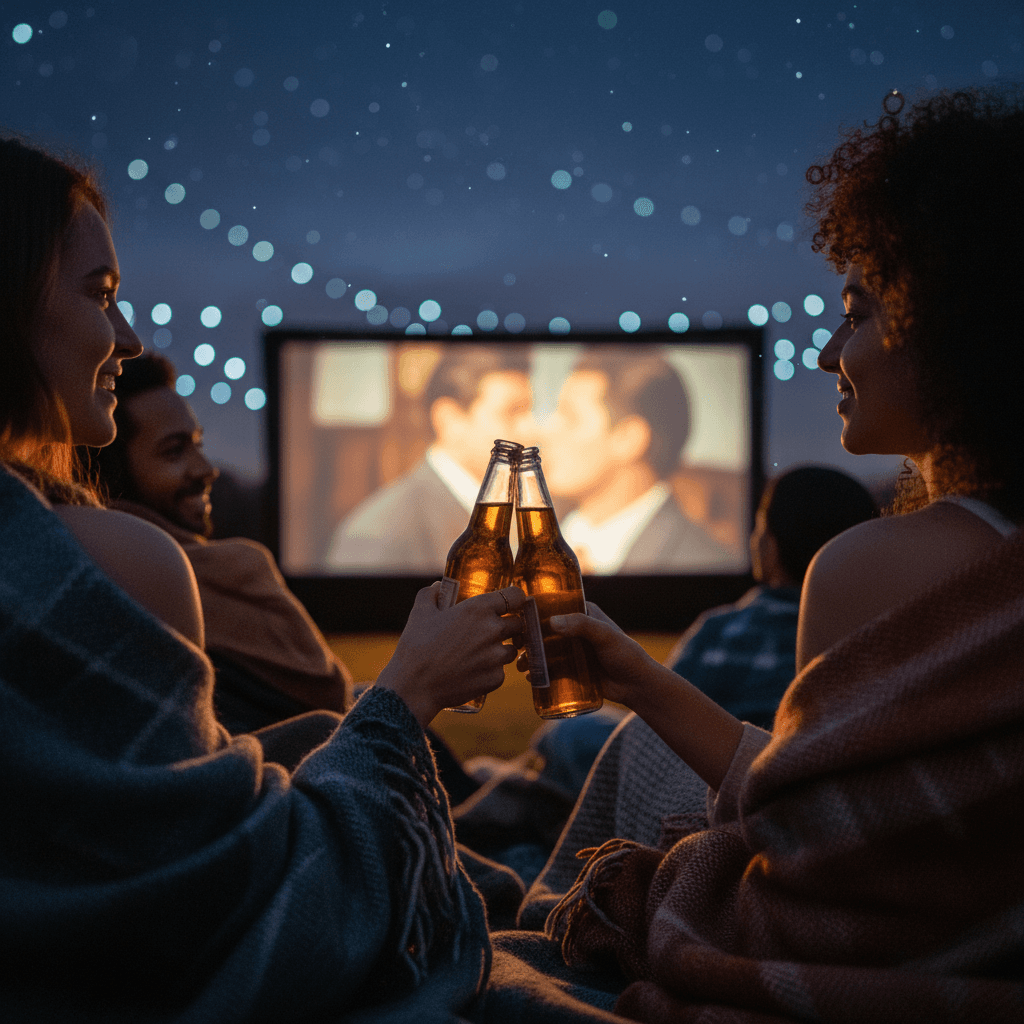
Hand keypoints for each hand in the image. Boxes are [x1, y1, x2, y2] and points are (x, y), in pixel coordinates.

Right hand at [376, 583, 525, 727]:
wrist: (413, 687)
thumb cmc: (416, 646)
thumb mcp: (420, 612)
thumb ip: (431, 593)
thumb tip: (437, 587)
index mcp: (479, 609)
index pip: (516, 595)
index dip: (515, 598)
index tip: (510, 603)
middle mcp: (493, 630)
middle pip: (518, 623)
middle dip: (508, 625)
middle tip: (489, 630)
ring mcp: (497, 656)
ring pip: (512, 648)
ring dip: (501, 648)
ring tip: (478, 653)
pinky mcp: (496, 678)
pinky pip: (501, 670)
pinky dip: (491, 670)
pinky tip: (472, 671)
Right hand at [520, 601, 744, 789]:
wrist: (637, 686)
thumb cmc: (626, 655)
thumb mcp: (604, 635)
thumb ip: (582, 625)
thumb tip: (552, 622)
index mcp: (582, 613)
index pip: (554, 606)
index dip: (535, 610)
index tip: (516, 616)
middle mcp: (574, 629)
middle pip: (544, 630)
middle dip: (528, 637)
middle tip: (515, 644)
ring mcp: (571, 650)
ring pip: (544, 650)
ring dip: (530, 656)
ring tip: (521, 664)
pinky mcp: (571, 669)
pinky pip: (550, 668)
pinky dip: (538, 671)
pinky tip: (529, 677)